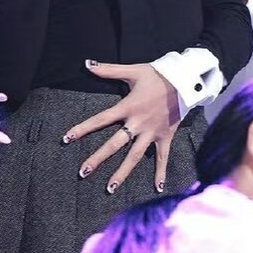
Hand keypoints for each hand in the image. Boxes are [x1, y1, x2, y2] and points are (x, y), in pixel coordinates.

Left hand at [62, 61, 180, 192]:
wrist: (185, 81)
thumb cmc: (157, 76)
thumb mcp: (132, 71)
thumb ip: (108, 70)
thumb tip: (87, 64)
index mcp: (127, 107)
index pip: (100, 120)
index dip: (82, 129)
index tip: (67, 138)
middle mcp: (137, 123)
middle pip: (114, 144)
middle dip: (98, 159)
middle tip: (83, 172)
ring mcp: (151, 133)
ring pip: (134, 156)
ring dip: (122, 173)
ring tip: (110, 188)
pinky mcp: (165, 137)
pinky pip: (162, 157)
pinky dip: (160, 173)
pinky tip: (158, 188)